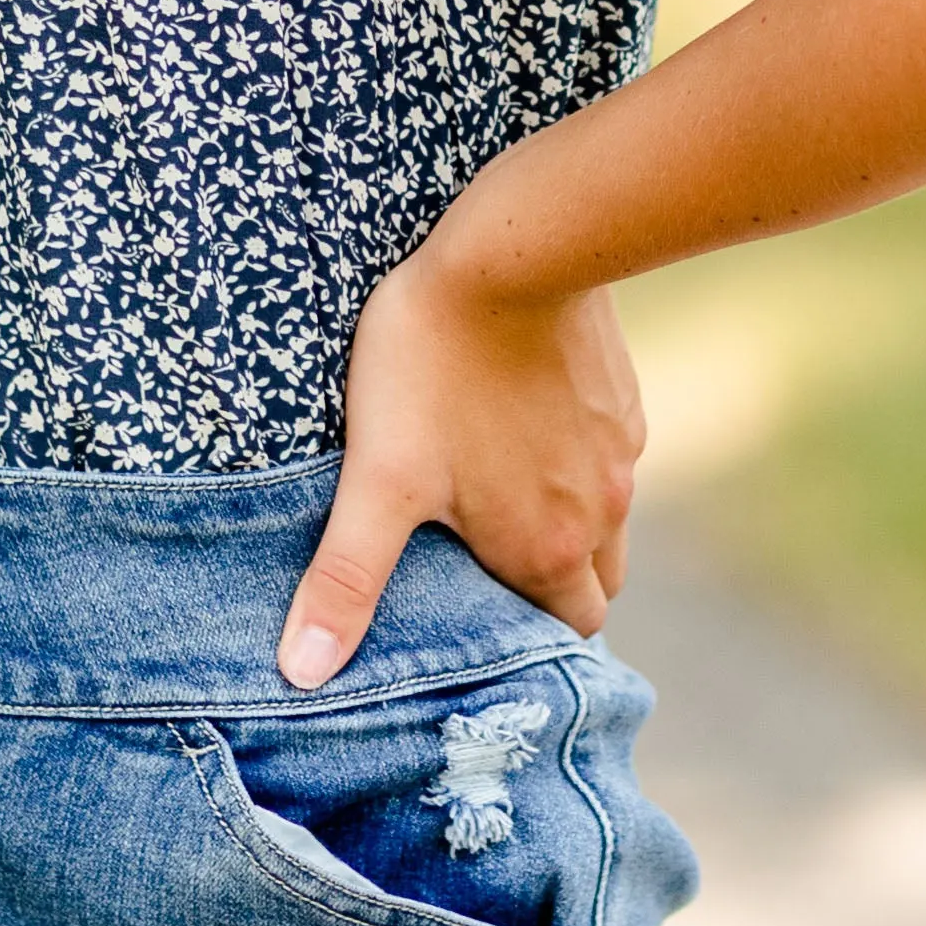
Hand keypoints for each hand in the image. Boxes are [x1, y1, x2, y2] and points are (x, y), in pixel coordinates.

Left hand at [279, 222, 640, 685]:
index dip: (532, 640)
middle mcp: (602, 513)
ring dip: (566, 527)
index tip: (490, 629)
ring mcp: (620, 453)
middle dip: (553, 592)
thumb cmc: (436, 365)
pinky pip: (610, 458)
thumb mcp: (379, 478)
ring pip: (606, 522)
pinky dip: (577, 465)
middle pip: (595, 587)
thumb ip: (346, 580)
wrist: (514, 251)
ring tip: (501, 502)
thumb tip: (303, 674)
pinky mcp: (623, 398)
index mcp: (546, 549)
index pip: (568, 634)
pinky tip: (523, 428)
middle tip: (489, 572)